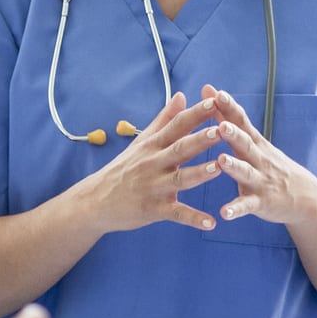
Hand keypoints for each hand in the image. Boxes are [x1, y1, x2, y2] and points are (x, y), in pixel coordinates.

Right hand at [80, 92, 229, 234]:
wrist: (95, 201)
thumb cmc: (123, 169)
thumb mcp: (142, 141)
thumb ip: (164, 119)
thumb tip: (181, 95)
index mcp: (153, 145)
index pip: (177, 125)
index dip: (195, 113)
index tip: (214, 101)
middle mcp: (154, 163)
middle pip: (180, 148)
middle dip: (201, 139)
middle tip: (221, 130)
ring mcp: (154, 187)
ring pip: (180, 179)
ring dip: (200, 173)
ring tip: (219, 167)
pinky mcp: (153, 209)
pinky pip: (176, 214)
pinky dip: (193, 219)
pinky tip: (211, 222)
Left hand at [204, 85, 316, 228]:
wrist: (305, 197)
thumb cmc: (271, 165)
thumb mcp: (254, 141)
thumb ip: (229, 118)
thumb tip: (211, 91)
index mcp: (255, 143)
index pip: (241, 121)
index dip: (229, 107)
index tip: (216, 93)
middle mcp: (259, 159)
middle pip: (245, 144)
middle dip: (233, 134)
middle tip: (221, 125)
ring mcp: (261, 181)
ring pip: (246, 173)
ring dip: (235, 167)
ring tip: (222, 161)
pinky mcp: (261, 203)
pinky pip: (247, 206)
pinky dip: (236, 209)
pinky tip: (224, 213)